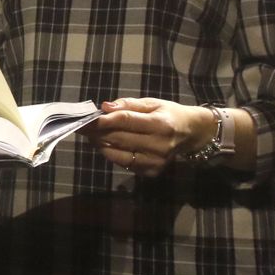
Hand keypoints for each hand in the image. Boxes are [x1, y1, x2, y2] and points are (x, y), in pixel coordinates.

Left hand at [83, 97, 214, 177]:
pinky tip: (108, 144)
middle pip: (118, 139)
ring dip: (101, 144)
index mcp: (160, 124)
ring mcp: (155, 161)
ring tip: (93, 134)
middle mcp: (159, 145)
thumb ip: (128, 104)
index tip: (86, 118)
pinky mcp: (151, 172)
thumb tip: (105, 107)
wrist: (191, 133)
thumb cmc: (168, 114)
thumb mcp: (152, 103)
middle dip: (97, 132)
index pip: (125, 121)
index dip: (103, 120)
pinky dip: (112, 153)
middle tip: (83, 125)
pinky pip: (123, 163)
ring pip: (117, 154)